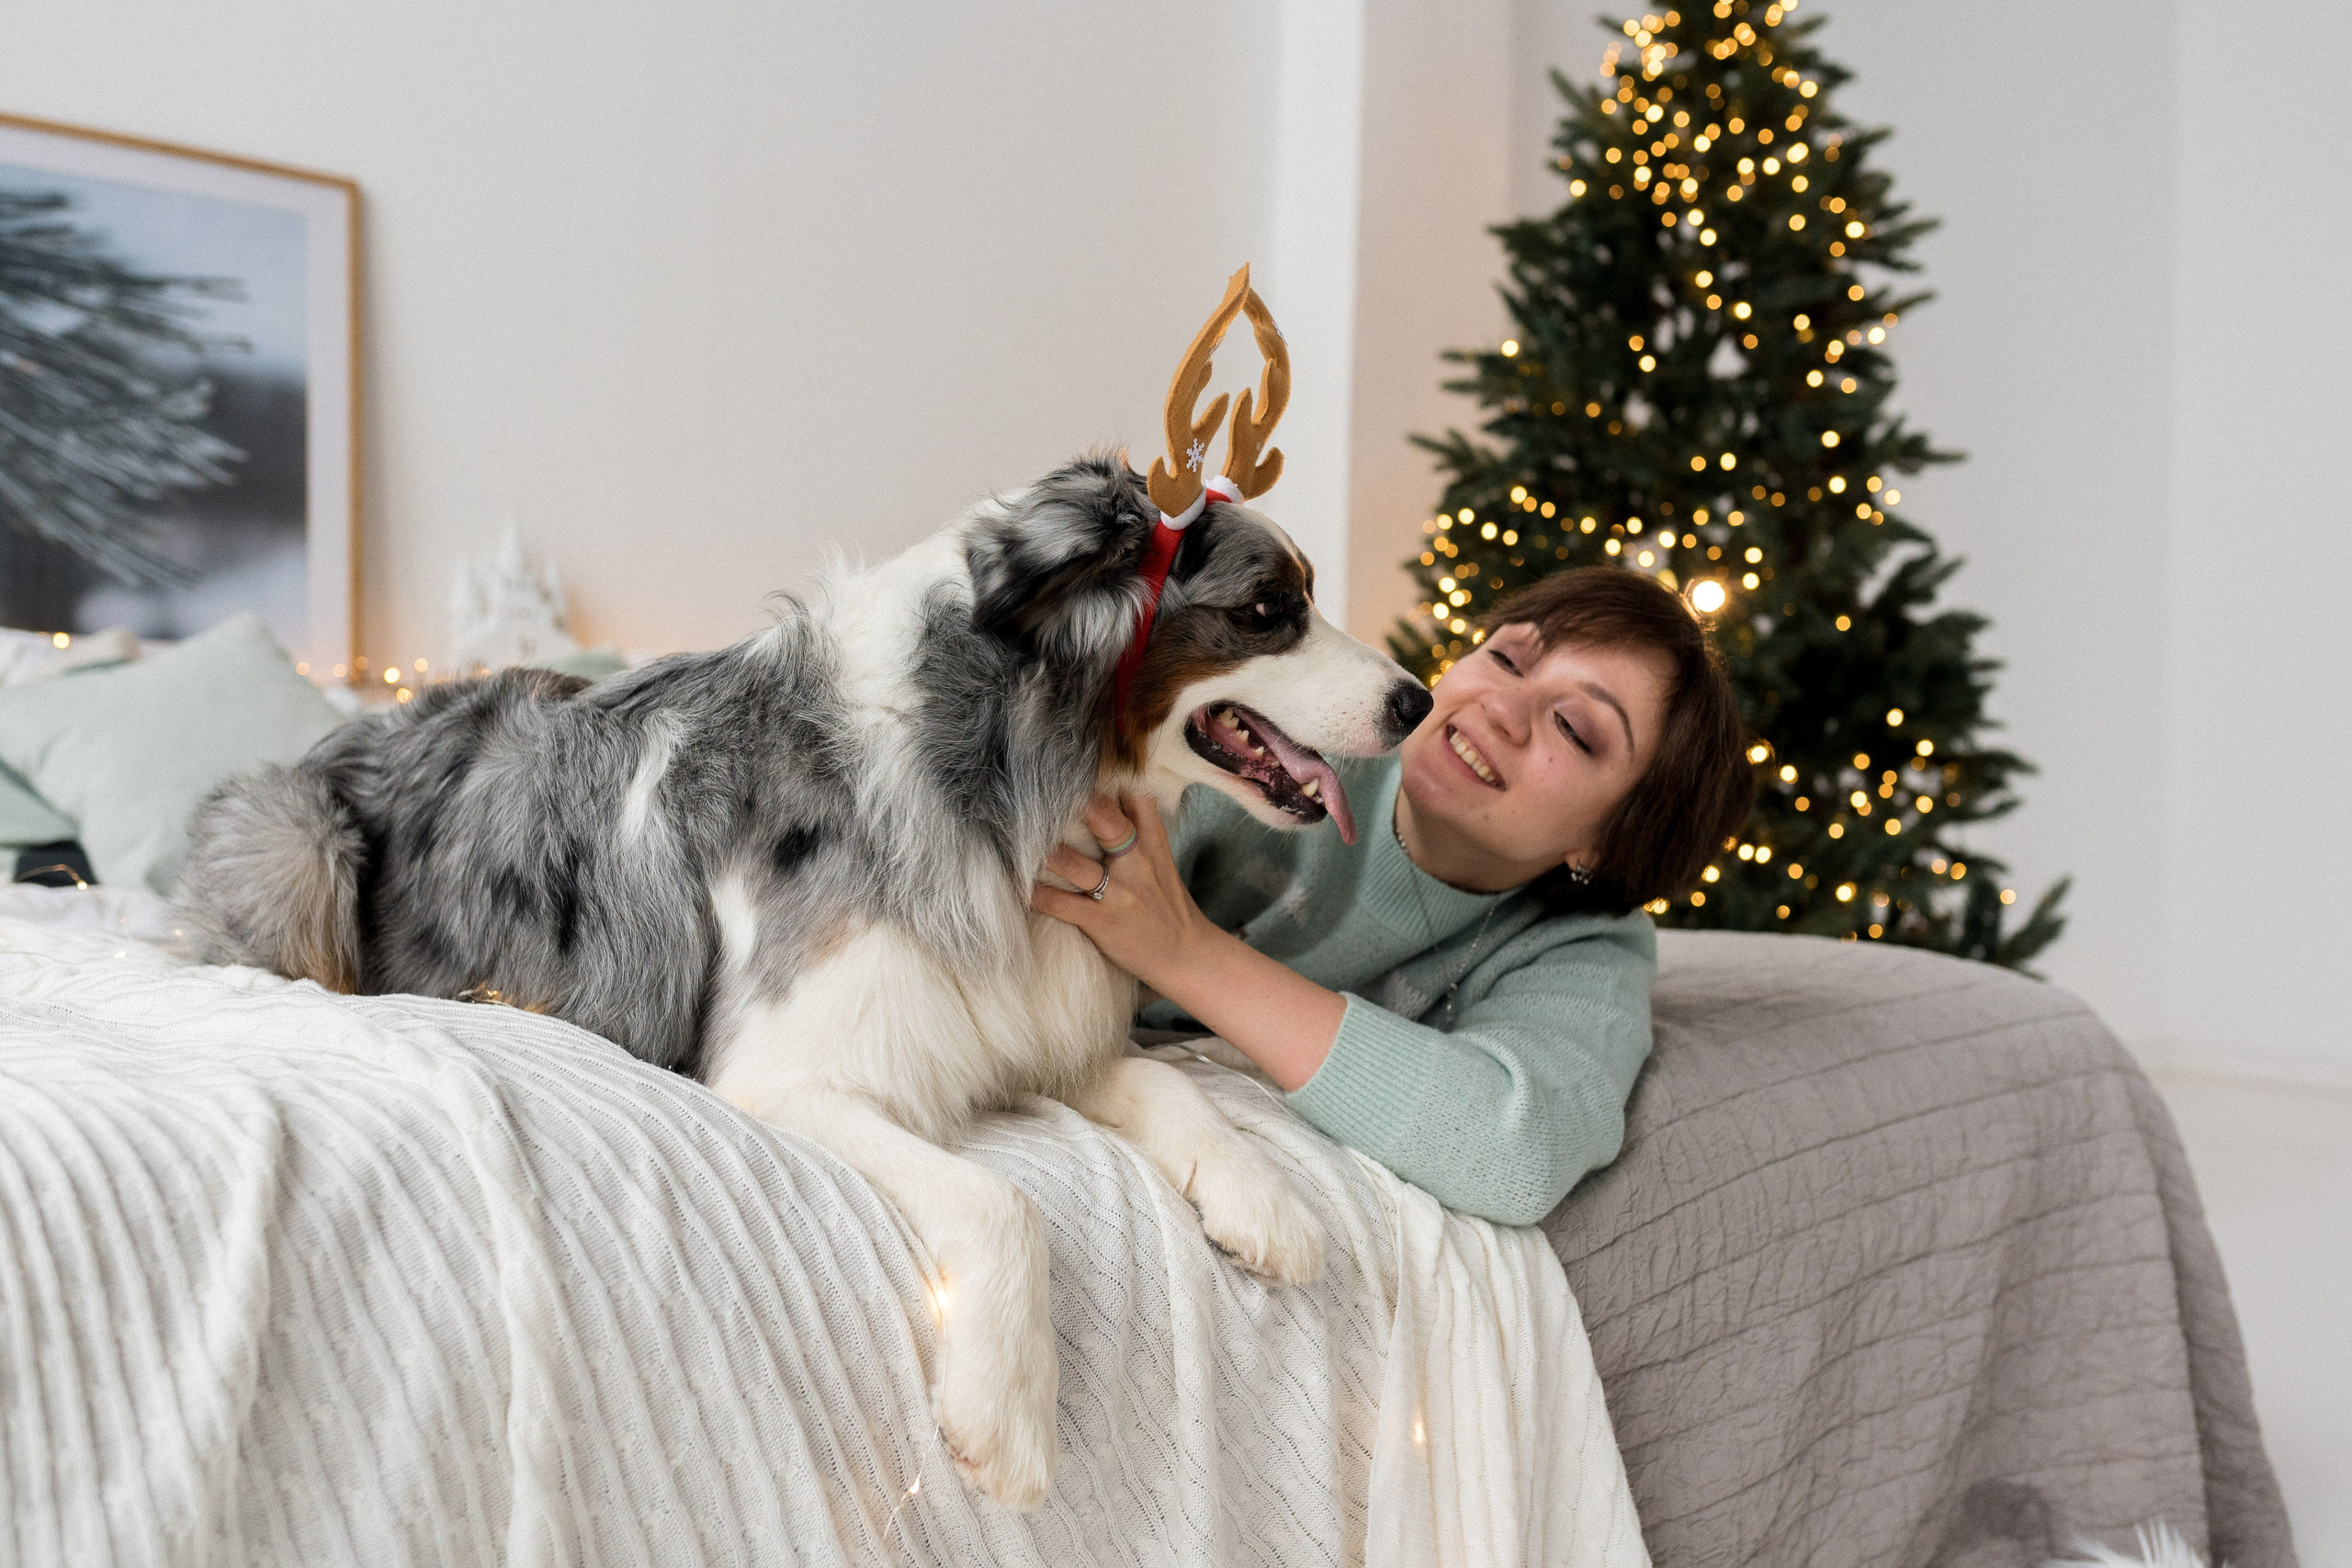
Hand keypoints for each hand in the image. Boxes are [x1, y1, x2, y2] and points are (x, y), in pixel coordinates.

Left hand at [1031, 792, 1207, 992]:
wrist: (1186, 955)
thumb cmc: (1168, 906)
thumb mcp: (1163, 861)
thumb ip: (1142, 829)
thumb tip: (1120, 794)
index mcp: (1152, 844)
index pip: (1136, 799)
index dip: (1108, 782)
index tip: (1079, 772)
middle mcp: (1135, 862)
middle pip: (1105, 821)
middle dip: (1077, 805)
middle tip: (1044, 791)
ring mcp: (1118, 893)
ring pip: (1074, 863)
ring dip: (1046, 852)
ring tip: (1018, 839)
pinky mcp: (1101, 921)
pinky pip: (1061, 904)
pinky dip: (1037, 896)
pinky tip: (1020, 888)